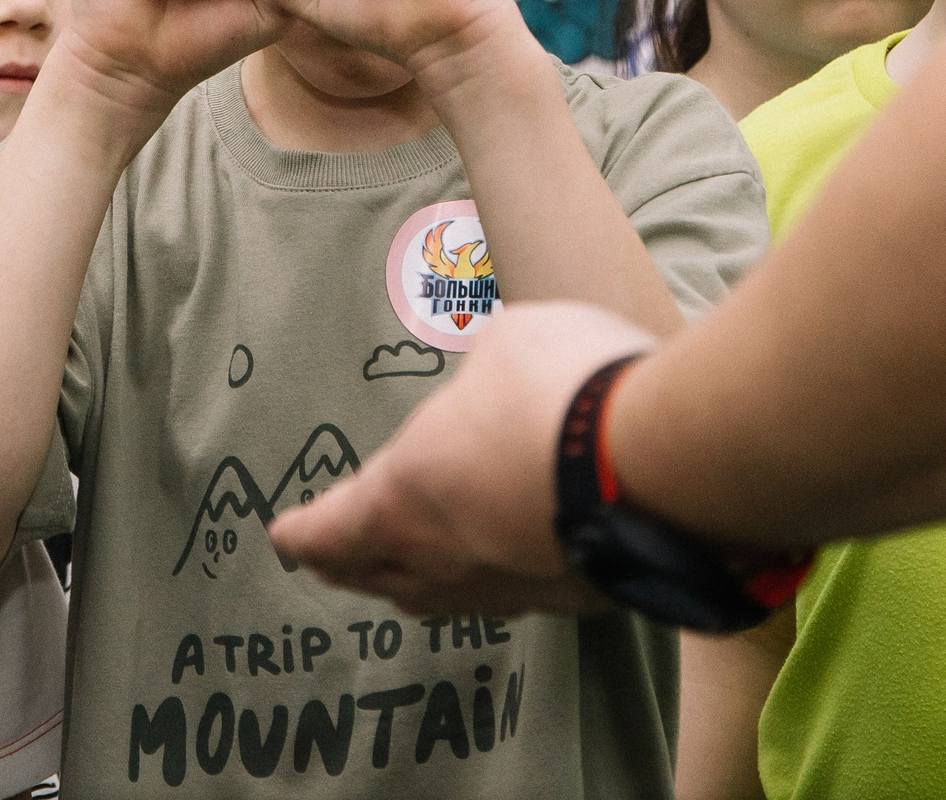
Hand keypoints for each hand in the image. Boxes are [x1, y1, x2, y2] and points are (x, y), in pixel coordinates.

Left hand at [268, 300, 657, 614]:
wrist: (662, 462)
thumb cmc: (563, 389)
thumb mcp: (506, 345)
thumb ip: (487, 371)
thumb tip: (500, 374)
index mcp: (405, 495)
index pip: (333, 527)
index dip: (305, 532)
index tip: (283, 538)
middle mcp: (448, 557)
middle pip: (379, 574)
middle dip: (348, 566)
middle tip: (327, 562)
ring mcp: (513, 586)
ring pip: (444, 599)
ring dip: (412, 585)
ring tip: (399, 579)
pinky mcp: (575, 598)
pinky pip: (512, 597)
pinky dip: (491, 585)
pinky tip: (502, 570)